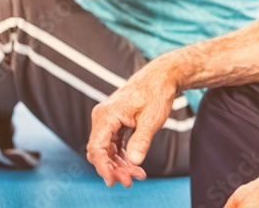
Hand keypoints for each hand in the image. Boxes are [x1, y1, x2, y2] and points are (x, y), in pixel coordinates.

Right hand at [86, 62, 179, 186]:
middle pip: (100, 151)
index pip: (97, 147)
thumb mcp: (152, 119)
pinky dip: (122, 155)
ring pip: (107, 149)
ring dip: (119, 164)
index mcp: (107, 115)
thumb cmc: (156, 93)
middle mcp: (102, 117)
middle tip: (132, 180)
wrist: (161, 76)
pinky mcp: (114, 122)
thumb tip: (134, 161)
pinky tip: (134, 164)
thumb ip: (141, 141)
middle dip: (114, 168)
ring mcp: (107, 119)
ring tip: (137, 175)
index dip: (103, 167)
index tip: (114, 180)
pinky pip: (113, 143)